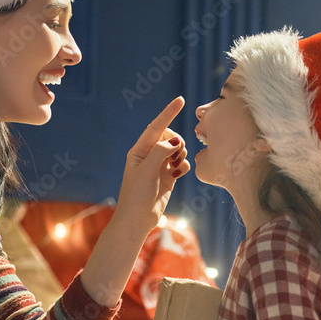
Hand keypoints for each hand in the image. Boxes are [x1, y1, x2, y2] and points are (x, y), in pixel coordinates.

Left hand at [115, 97, 189, 236]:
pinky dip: (183, 166)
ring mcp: (159, 165)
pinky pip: (181, 163)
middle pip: (170, 136)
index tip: (181, 100)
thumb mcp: (146, 171)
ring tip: (174, 168)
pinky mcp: (168, 176)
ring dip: (181, 155)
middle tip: (175, 156)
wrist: (137, 219)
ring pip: (178, 149)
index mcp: (139, 150)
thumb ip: (160, 152)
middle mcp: (149, 155)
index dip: (168, 113)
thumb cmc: (136, 195)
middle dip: (177, 142)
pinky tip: (177, 175)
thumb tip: (176, 140)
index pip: (156, 126)